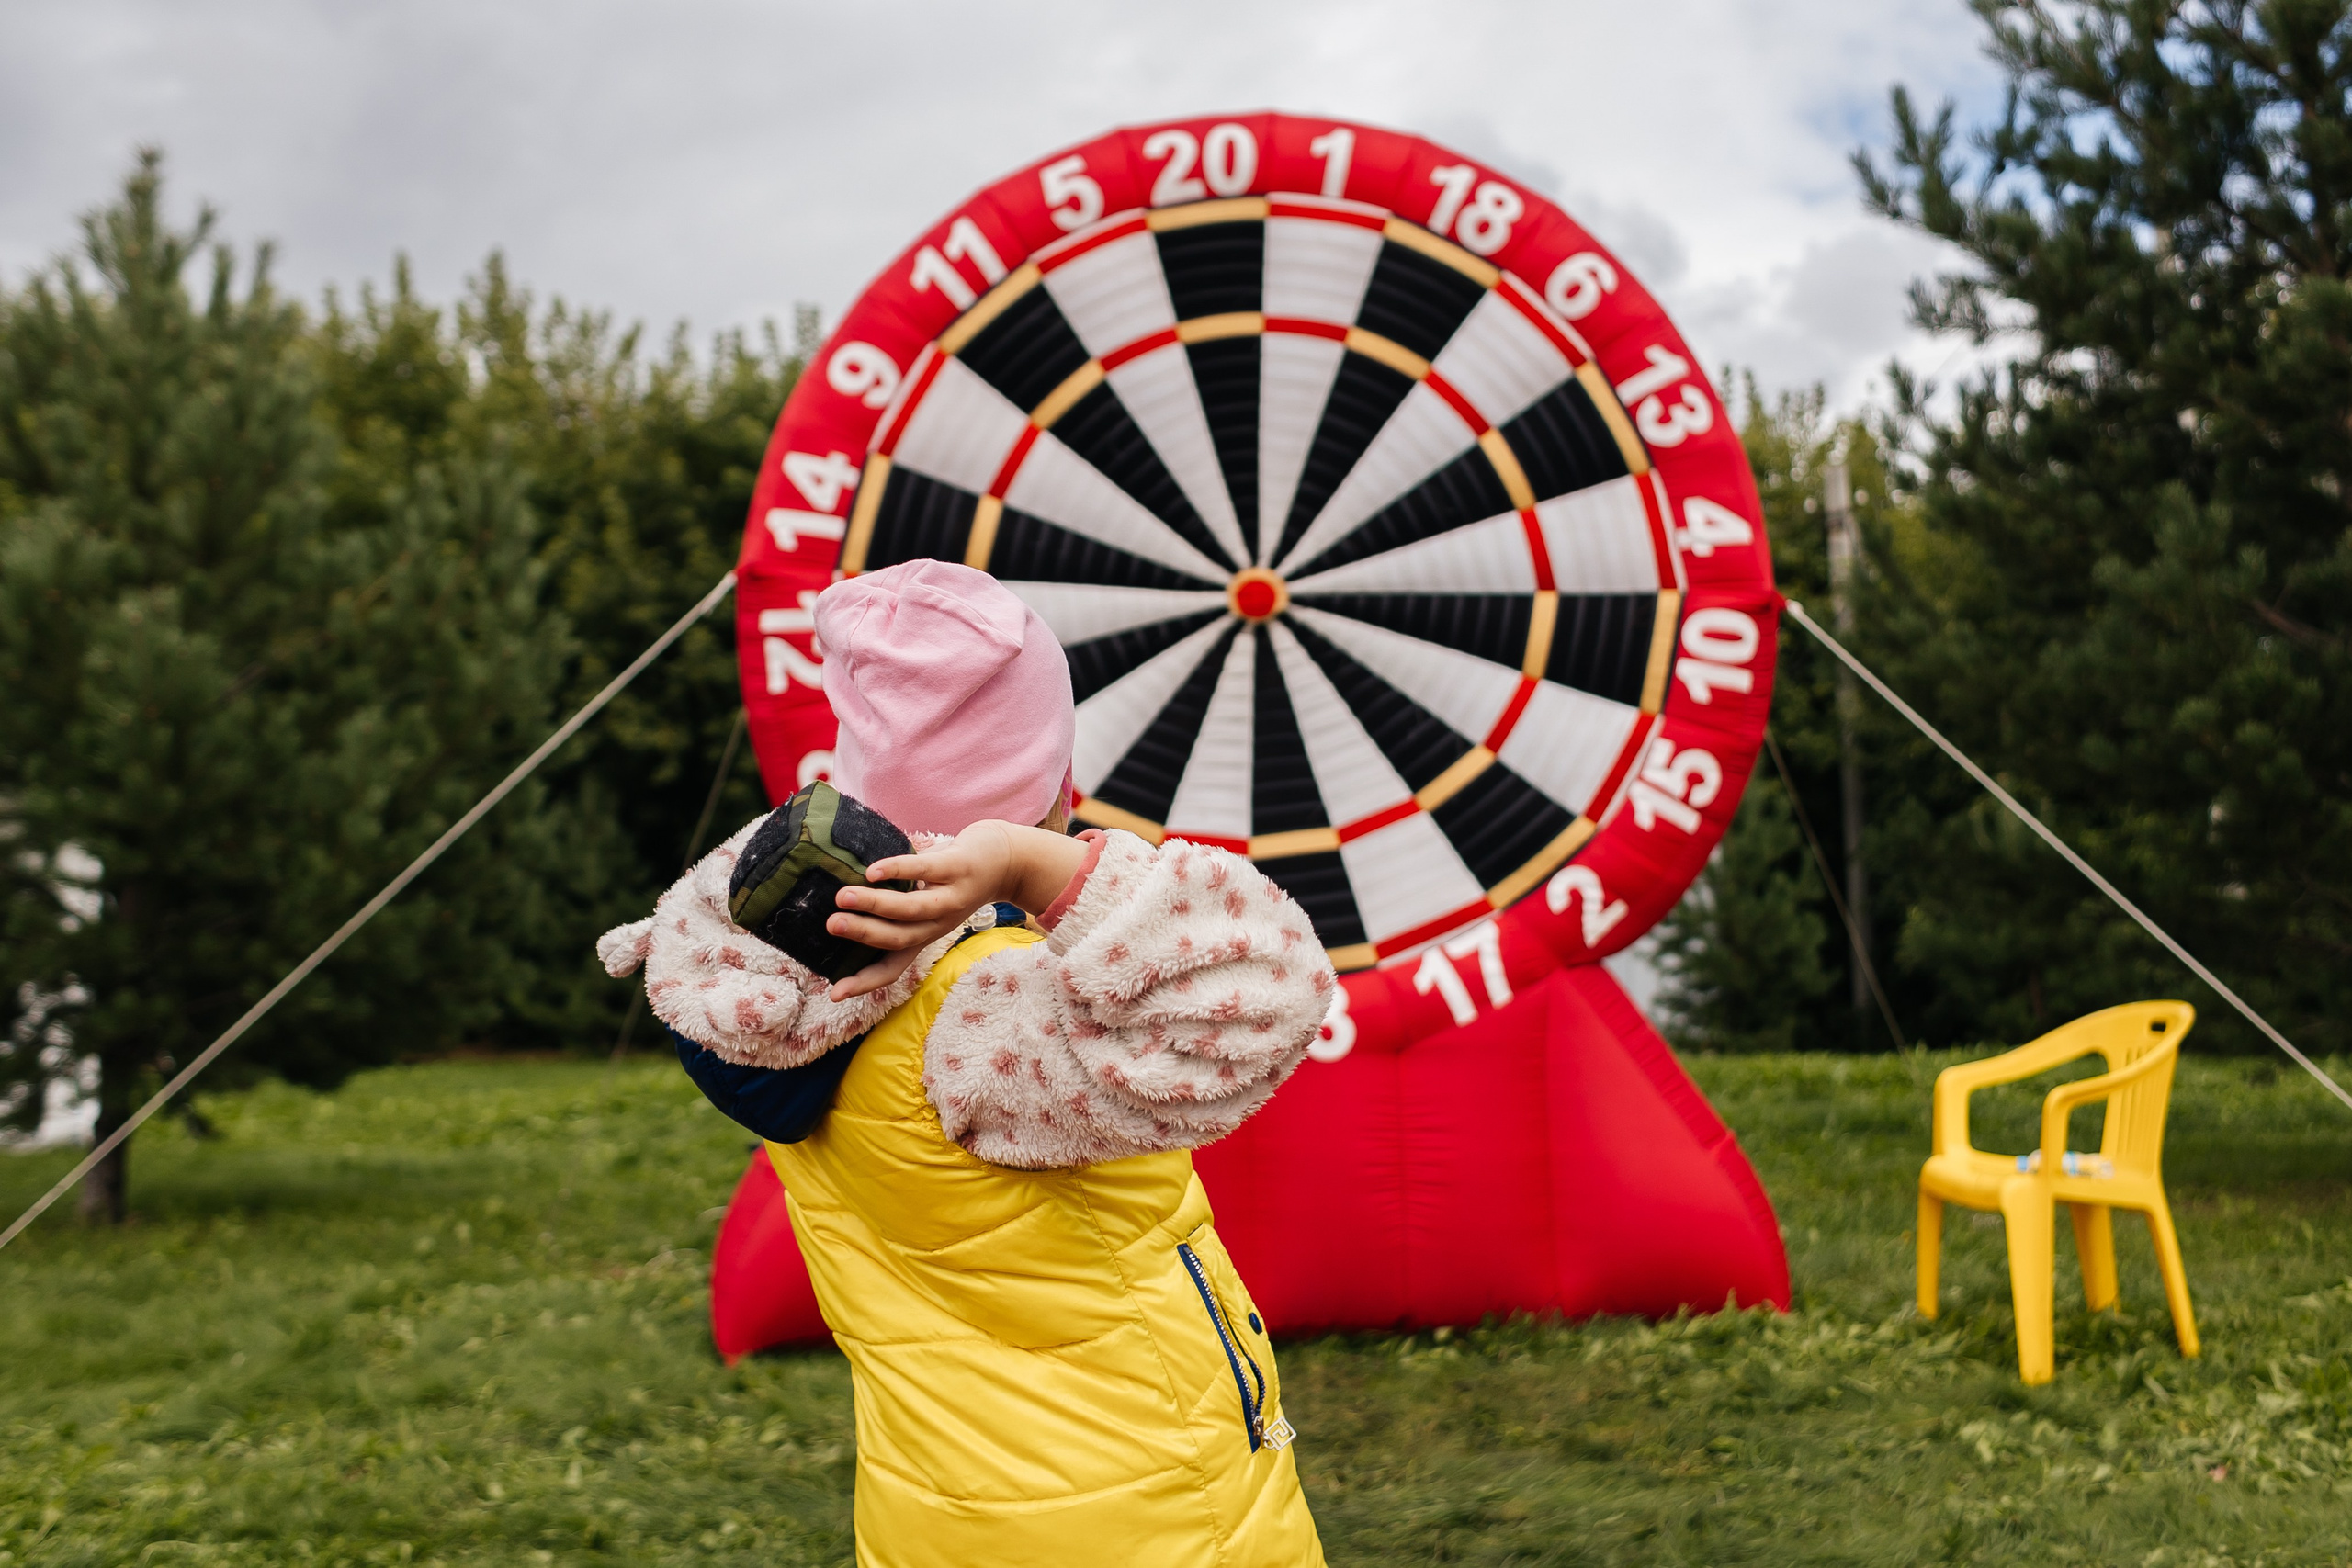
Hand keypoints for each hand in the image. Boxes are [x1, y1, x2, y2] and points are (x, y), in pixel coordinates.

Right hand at [822, 822, 1089, 1000]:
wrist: (1007, 859)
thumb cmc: (953, 879)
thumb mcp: (926, 899)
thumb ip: (892, 902)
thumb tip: (837, 899)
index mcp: (926, 935)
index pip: (893, 968)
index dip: (865, 983)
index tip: (834, 994)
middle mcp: (939, 923)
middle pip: (898, 938)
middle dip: (863, 934)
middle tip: (829, 925)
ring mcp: (952, 896)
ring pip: (911, 909)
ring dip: (875, 905)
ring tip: (842, 896)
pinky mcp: (958, 867)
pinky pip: (925, 871)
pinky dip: (897, 871)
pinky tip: (872, 872)